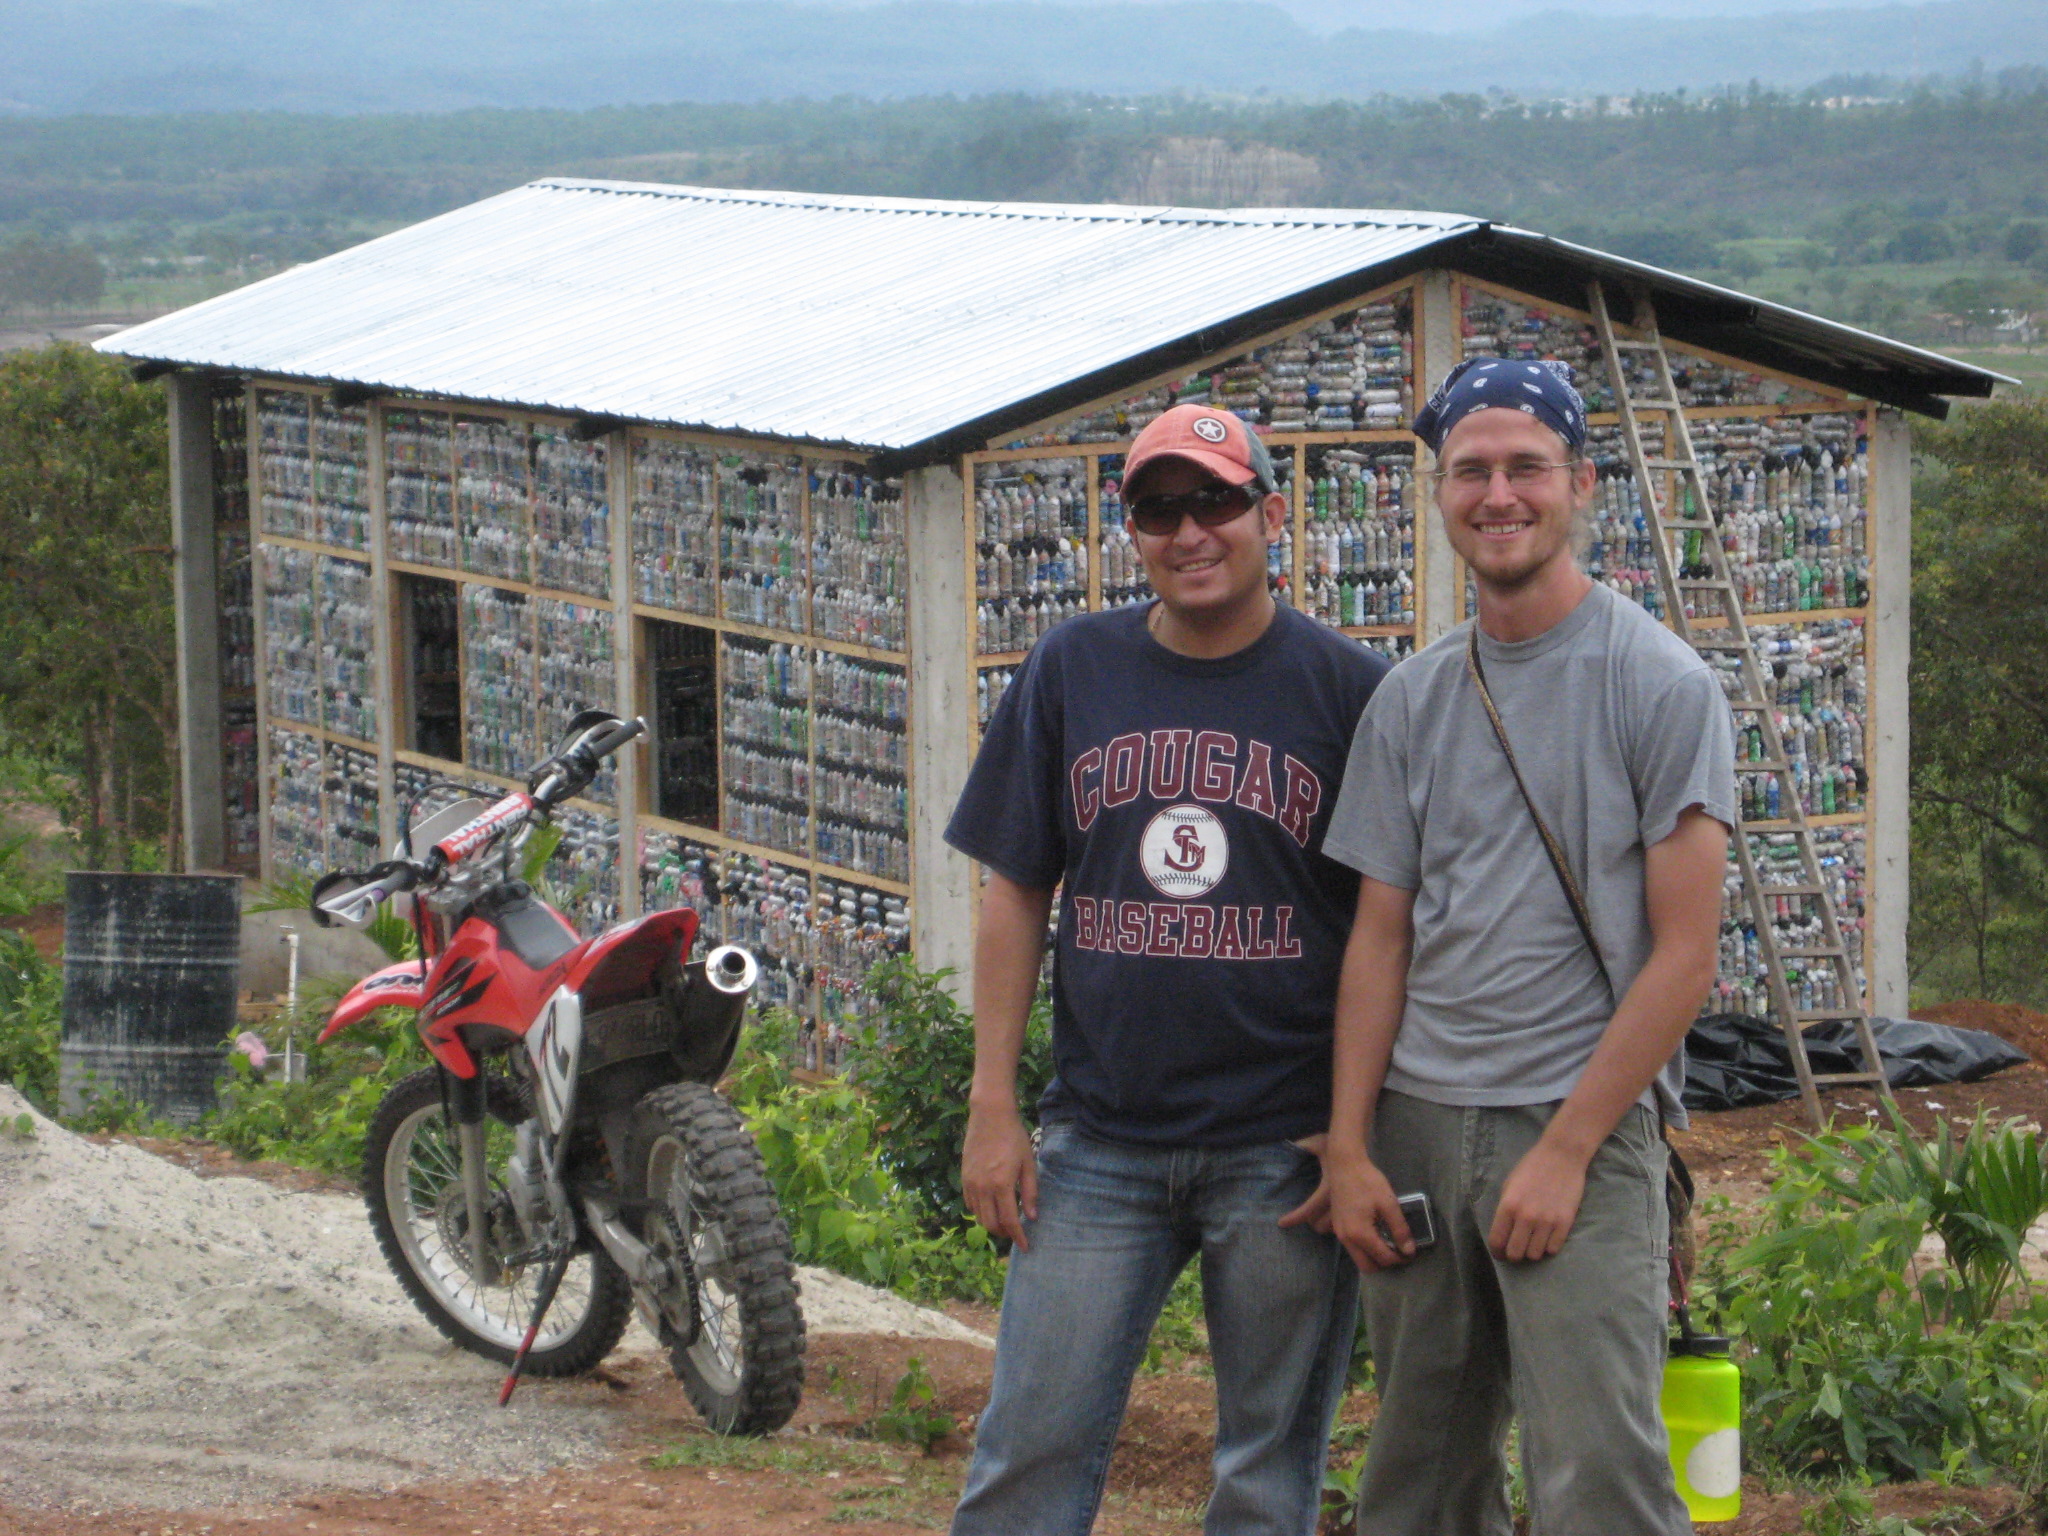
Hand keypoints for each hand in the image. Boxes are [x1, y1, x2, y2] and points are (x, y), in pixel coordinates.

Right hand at [961, 1100, 1037, 1251]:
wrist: (990, 1115)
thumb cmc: (1014, 1137)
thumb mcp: (1028, 1163)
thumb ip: (1030, 1192)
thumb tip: (1032, 1217)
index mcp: (1002, 1184)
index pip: (1009, 1221)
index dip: (1018, 1237)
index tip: (1025, 1247)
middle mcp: (983, 1187)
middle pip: (991, 1224)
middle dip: (1004, 1234)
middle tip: (1016, 1233)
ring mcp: (970, 1183)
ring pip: (979, 1216)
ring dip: (992, 1224)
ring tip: (1005, 1223)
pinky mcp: (964, 1177)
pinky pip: (970, 1204)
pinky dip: (980, 1212)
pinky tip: (991, 1208)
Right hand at [1284, 1147, 1413, 1273]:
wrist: (1344, 1165)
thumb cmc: (1367, 1181)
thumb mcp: (1388, 1203)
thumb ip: (1399, 1229)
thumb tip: (1409, 1250)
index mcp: (1359, 1234)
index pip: (1383, 1258)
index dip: (1400, 1259)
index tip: (1411, 1252)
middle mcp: (1346, 1239)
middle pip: (1368, 1267)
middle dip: (1386, 1263)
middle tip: (1400, 1251)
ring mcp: (1339, 1234)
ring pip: (1359, 1259)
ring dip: (1375, 1257)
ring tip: (1390, 1243)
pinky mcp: (1338, 1228)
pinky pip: (1353, 1248)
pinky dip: (1366, 1249)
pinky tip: (1377, 1234)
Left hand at [1488, 1140, 1587, 1261]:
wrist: (1562, 1156)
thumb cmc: (1532, 1167)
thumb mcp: (1509, 1184)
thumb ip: (1505, 1209)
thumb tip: (1504, 1231)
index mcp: (1508, 1206)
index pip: (1497, 1241)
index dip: (1496, 1252)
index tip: (1500, 1253)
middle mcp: (1526, 1217)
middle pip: (1515, 1253)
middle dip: (1513, 1255)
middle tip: (1516, 1249)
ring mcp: (1547, 1221)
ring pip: (1535, 1255)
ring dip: (1532, 1251)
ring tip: (1533, 1242)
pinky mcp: (1565, 1223)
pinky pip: (1553, 1249)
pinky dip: (1548, 1247)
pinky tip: (1547, 1238)